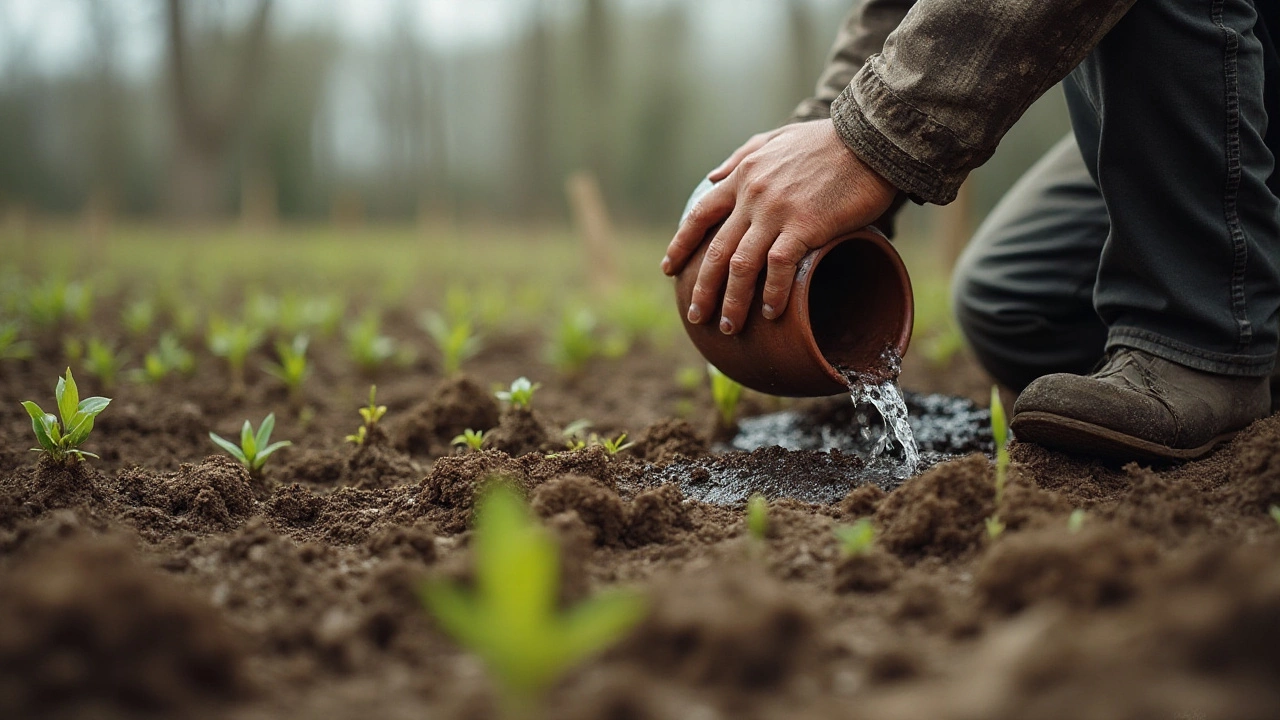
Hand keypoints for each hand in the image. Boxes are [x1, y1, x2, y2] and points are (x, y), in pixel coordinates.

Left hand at [661, 119, 895, 334]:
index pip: (700, 215)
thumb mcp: (776, 137)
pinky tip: (771, 313)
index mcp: (743, 175)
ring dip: (732, 301)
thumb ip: (741, 156)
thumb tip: (712, 177)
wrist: (869, 137)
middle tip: (696, 315)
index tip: (668, 268)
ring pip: (741, 266)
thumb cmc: (827, 140)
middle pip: (717, 251)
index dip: (681, 244)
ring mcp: (776, 212)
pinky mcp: (804, 225)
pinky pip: (778, 267)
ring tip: (728, 327)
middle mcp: (752, 196)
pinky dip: (773, 293)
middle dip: (703, 288)